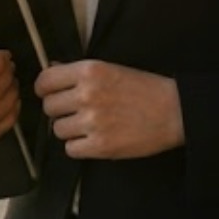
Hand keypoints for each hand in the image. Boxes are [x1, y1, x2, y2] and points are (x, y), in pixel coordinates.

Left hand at [34, 59, 184, 159]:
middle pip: (49, 107)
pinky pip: (71, 149)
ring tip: (88, 126)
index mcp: (89, 71)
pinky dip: (79, 147)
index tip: (49, 93)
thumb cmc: (144, 88)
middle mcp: (87, 95)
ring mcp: (93, 122)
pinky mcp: (101, 146)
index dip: (44, 89)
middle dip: (59, 110)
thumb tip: (51, 70)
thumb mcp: (109, 69)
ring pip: (58, 130)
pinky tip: (93, 139)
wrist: (174, 111)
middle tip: (75, 111)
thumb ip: (77, 71)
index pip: (45, 81)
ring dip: (69, 130)